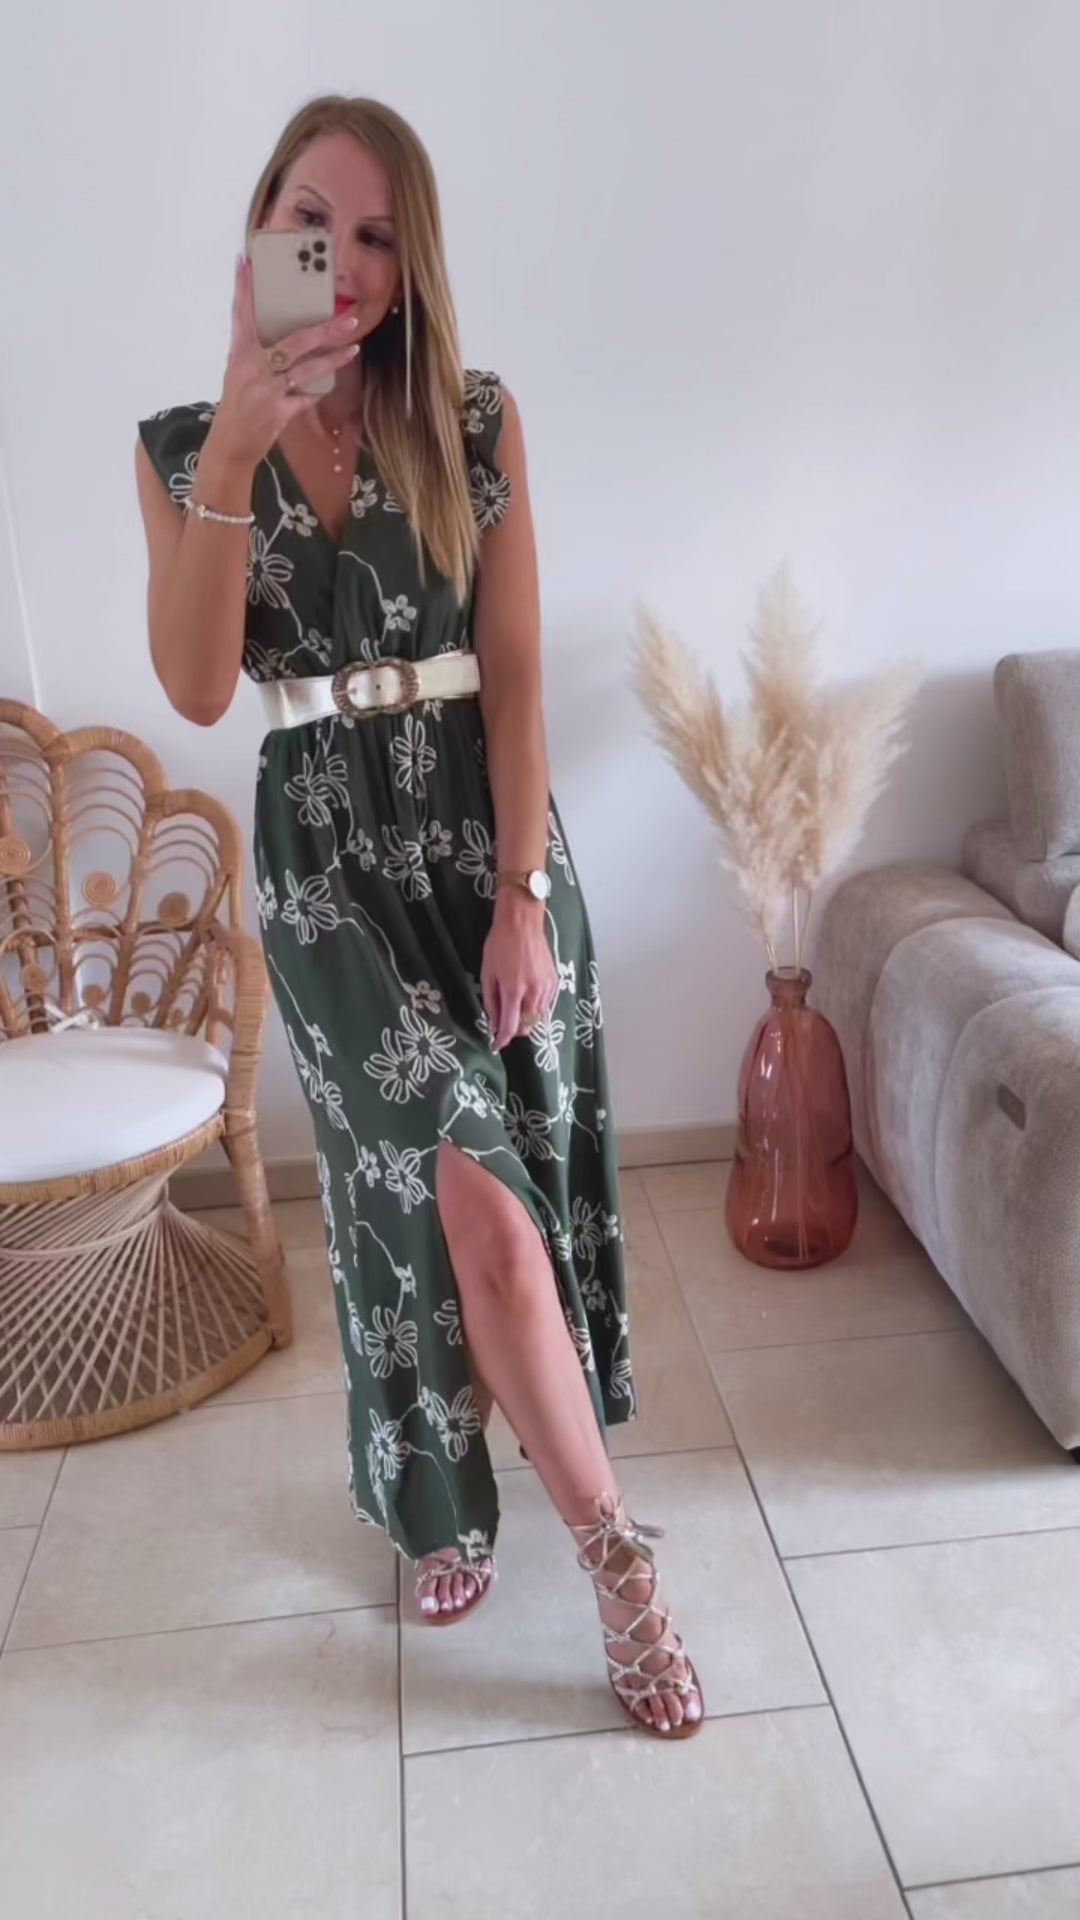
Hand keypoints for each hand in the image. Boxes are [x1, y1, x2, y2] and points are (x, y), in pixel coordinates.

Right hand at [208, 256, 361, 469]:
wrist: (230, 444)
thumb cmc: (237, 405)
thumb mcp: (238, 372)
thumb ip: (256, 351)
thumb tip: (282, 331)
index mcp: (240, 353)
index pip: (242, 314)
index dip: (244, 288)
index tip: (246, 262)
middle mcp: (253, 368)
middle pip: (293, 342)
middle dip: (323, 330)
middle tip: (347, 317)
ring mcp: (266, 391)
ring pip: (306, 369)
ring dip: (333, 358)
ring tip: (352, 347)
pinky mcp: (278, 412)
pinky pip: (305, 399)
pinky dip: (317, 392)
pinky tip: (329, 385)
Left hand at [482, 895, 559, 1050]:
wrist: (523, 922)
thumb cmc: (500, 944)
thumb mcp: (488, 972)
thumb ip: (491, 1001)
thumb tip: (493, 1023)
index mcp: (514, 990)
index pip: (510, 1027)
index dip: (502, 1040)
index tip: (496, 1046)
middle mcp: (534, 992)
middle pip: (527, 1027)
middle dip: (515, 1031)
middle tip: (504, 1025)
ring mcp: (547, 987)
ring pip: (538, 1019)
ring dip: (526, 1021)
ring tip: (516, 1011)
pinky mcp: (555, 982)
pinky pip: (547, 1006)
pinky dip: (537, 1010)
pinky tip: (528, 1001)